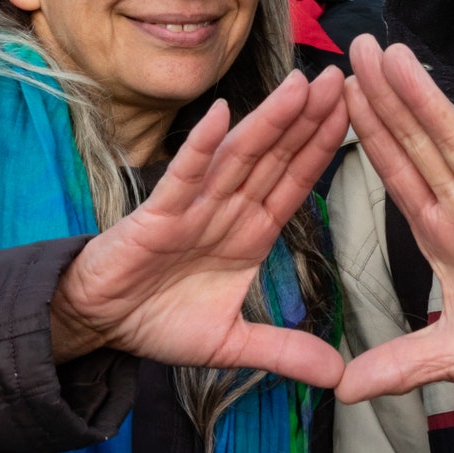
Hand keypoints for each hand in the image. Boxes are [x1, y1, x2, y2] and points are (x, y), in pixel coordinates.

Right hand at [49, 67, 347, 389]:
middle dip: (309, 119)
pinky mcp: (157, 215)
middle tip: (342, 76)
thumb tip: (337, 376)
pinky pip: (183, 176)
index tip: (355, 112)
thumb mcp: (231, 344)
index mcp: (251, 232)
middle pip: (276, 157)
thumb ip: (283, 351)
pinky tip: (222, 115)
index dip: (323, 148)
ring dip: (269, 121)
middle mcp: (228, 210)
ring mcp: (194, 207)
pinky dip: (201, 148)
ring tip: (300, 86)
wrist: (99, 323)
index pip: (296, 183)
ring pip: (238, 158)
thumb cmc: (159, 318)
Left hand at [335, 36, 453, 403]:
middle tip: (352, 44)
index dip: (366, 133)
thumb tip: (344, 391)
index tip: (334, 93)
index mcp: (443, 233)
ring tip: (392, 54)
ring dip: (423, 96)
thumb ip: (401, 364)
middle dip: (383, 96)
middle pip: (416, 142)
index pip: (396, 172)